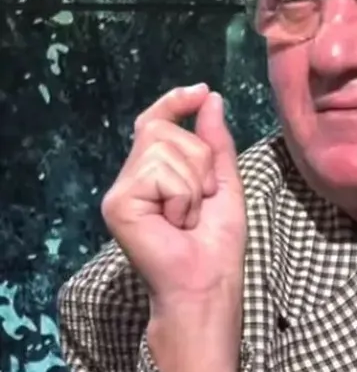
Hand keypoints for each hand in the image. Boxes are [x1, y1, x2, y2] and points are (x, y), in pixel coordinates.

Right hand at [102, 83, 245, 300]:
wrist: (207, 281)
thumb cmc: (216, 242)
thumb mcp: (223, 182)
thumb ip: (215, 142)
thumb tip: (210, 99)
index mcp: (154, 173)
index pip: (155, 122)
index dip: (175, 102)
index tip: (201, 90)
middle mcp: (131, 177)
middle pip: (166, 130)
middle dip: (200, 160)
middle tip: (202, 200)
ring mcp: (121, 190)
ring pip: (166, 149)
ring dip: (194, 183)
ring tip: (190, 216)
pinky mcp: (118, 203)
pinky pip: (161, 173)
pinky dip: (183, 196)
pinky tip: (178, 222)